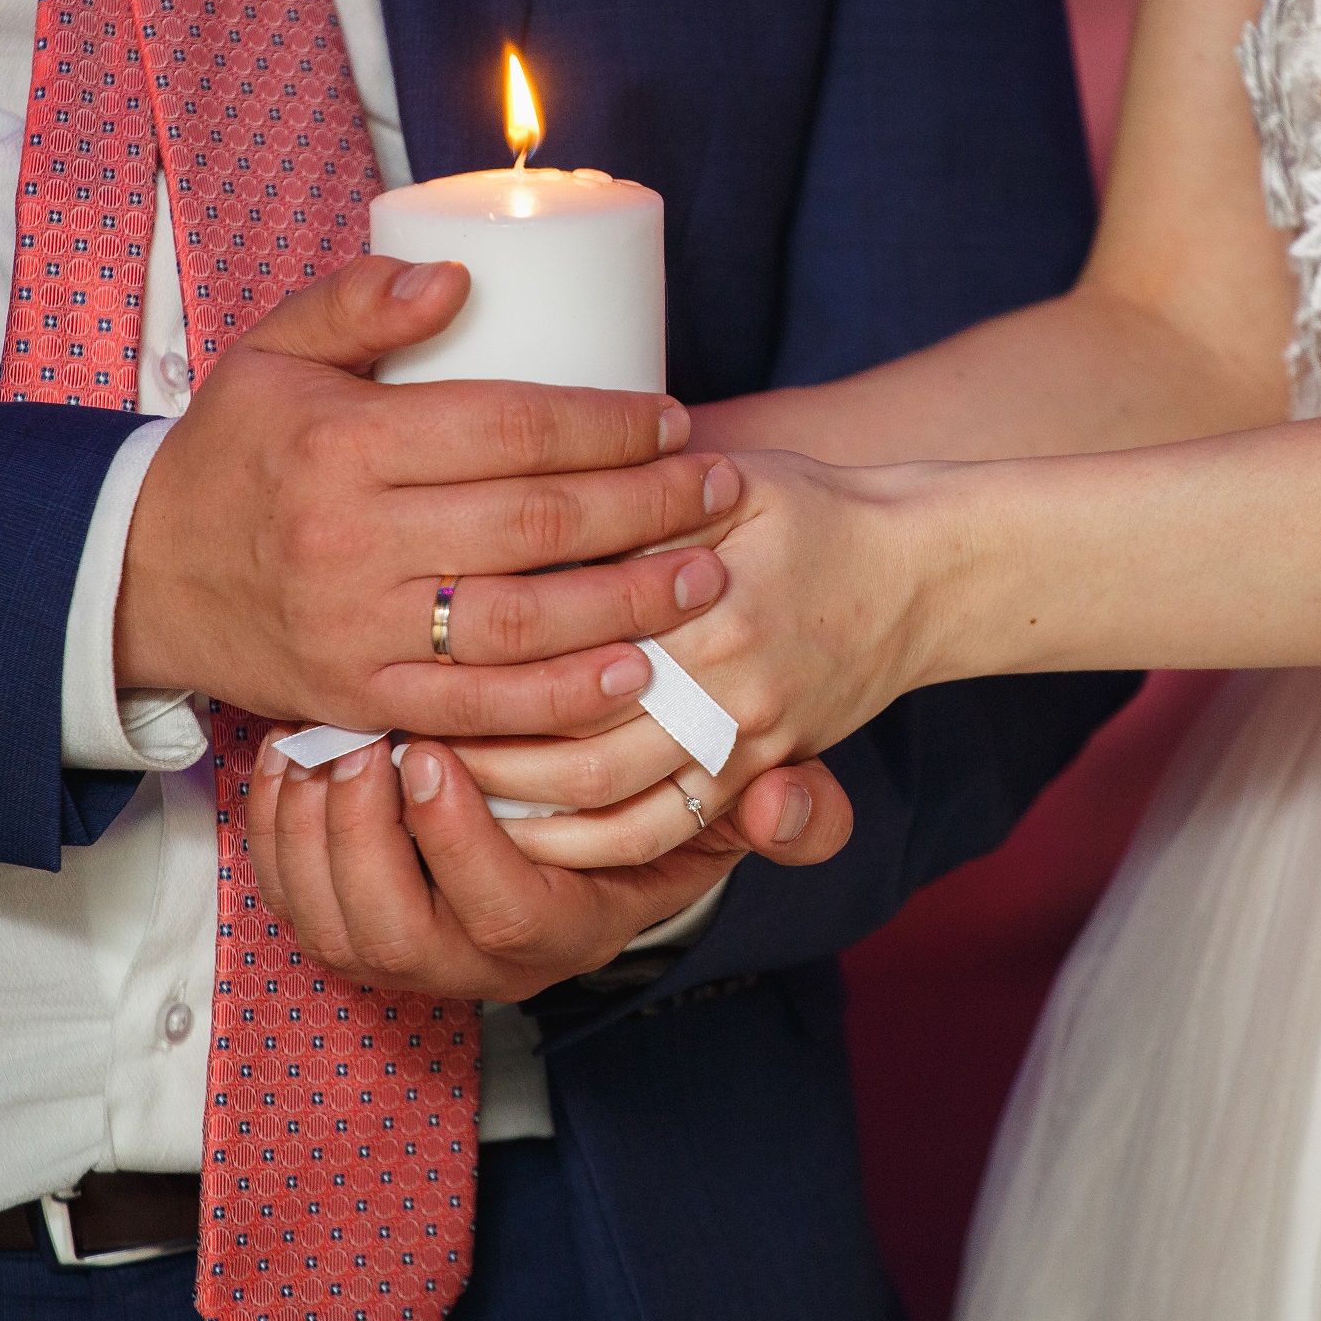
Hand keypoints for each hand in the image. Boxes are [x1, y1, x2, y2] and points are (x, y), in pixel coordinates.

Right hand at [115, 254, 738, 734]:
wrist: (137, 576)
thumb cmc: (231, 454)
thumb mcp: (272, 352)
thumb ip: (359, 298)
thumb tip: (460, 276)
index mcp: (343, 442)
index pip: (507, 428)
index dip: (605, 426)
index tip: (672, 421)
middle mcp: (353, 539)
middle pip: (535, 524)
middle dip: (647, 507)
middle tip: (720, 489)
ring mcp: (358, 627)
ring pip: (522, 623)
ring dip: (628, 604)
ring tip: (706, 577)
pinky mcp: (362, 695)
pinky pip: (478, 706)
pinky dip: (561, 698)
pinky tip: (631, 674)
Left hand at [243, 724, 854, 1000]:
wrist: (581, 813)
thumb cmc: (653, 796)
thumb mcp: (731, 806)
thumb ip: (789, 812)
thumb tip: (793, 803)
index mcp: (565, 933)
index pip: (505, 913)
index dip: (459, 841)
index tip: (435, 752)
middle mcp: (476, 961)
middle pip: (395, 930)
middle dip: (365, 836)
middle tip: (359, 742)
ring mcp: (401, 952)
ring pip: (329, 918)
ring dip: (312, 831)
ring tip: (322, 741)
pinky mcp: (342, 923)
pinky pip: (285, 894)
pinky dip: (272, 828)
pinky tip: (285, 753)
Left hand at [443, 449, 946, 869]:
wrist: (921, 567)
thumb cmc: (810, 509)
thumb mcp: (733, 479)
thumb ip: (644, 504)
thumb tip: (543, 505)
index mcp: (704, 596)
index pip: (568, 640)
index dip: (483, 658)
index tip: (412, 654)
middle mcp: (724, 676)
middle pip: (573, 733)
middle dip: (478, 744)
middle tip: (399, 734)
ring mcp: (744, 733)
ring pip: (608, 795)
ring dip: (518, 799)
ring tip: (439, 784)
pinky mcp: (759, 768)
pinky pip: (660, 828)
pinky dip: (585, 841)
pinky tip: (524, 828)